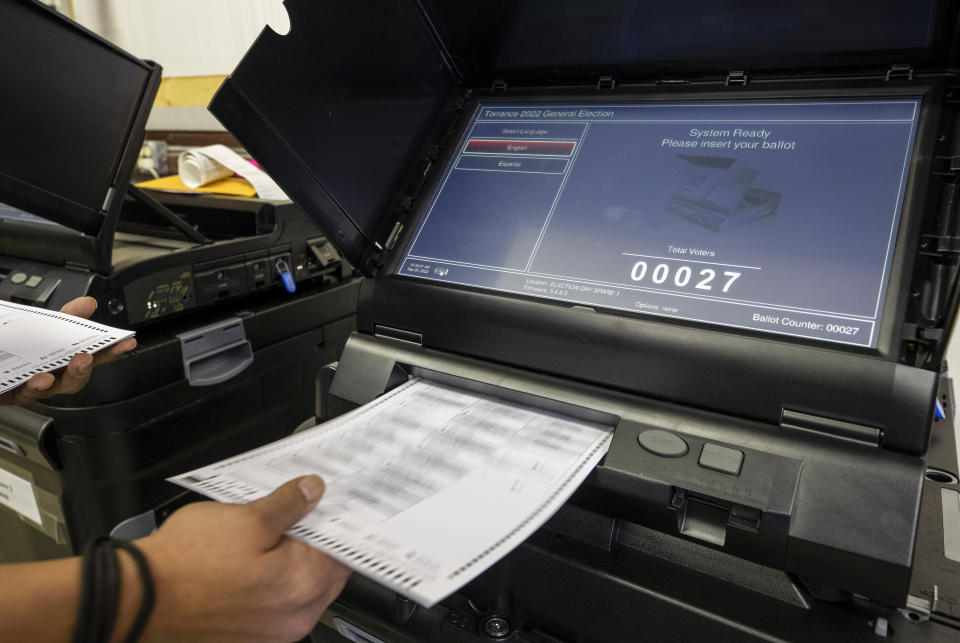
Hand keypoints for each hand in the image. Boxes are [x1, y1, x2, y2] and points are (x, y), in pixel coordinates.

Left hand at [0, 297, 136, 405]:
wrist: (1, 360)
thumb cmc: (24, 350)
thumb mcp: (46, 328)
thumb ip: (68, 316)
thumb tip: (89, 302)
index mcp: (66, 361)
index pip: (94, 357)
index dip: (112, 351)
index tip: (128, 342)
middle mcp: (53, 377)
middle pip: (74, 379)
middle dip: (82, 369)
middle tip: (86, 358)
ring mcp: (34, 388)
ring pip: (52, 389)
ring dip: (57, 380)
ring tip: (64, 368)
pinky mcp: (13, 393)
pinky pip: (24, 393)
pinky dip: (33, 386)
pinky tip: (39, 378)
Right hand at [136, 476, 350, 641]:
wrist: (137, 601)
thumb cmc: (188, 564)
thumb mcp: (248, 517)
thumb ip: (289, 505)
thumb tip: (313, 491)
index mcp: (303, 586)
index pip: (344, 553)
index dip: (337, 525)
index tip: (330, 507)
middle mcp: (294, 619)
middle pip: (324, 574)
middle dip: (313, 544)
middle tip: (296, 515)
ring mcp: (271, 634)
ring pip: (297, 591)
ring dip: (290, 566)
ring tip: (264, 537)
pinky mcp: (247, 639)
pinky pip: (273, 608)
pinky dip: (269, 586)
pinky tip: (247, 564)